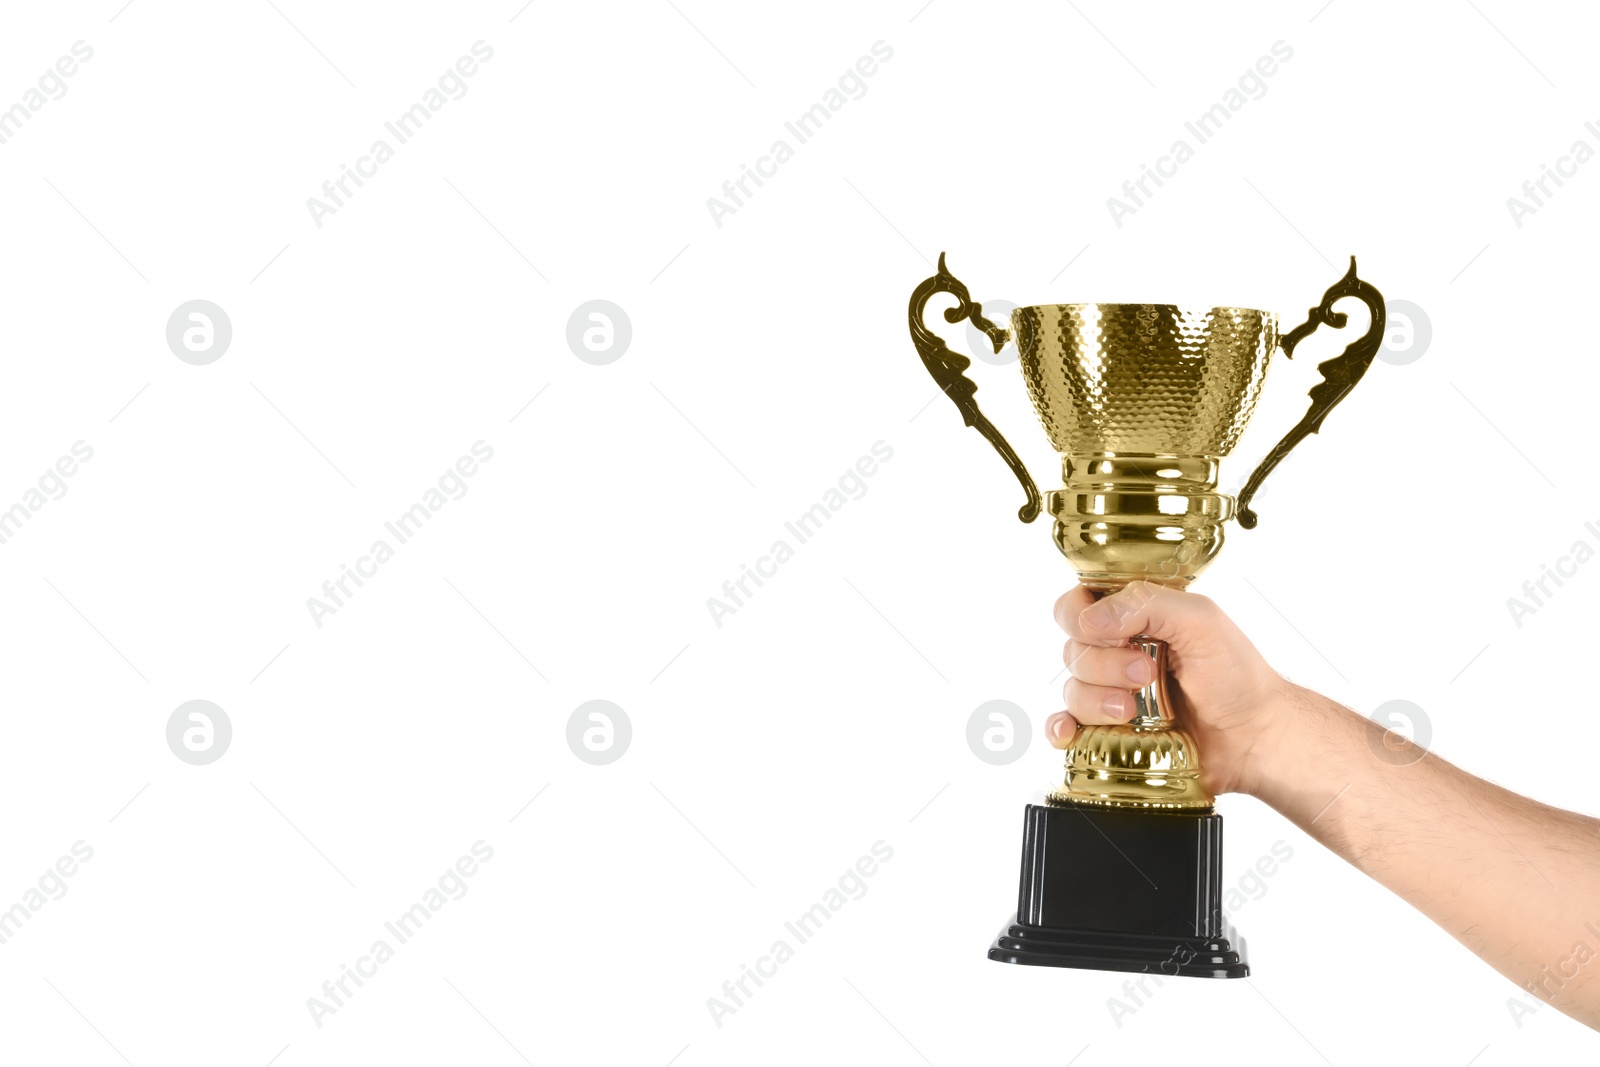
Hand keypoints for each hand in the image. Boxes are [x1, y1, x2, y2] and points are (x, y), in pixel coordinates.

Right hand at [1047, 581, 1291, 796]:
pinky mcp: (1109, 733)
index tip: (1113, 634)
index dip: (1080, 618)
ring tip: (1135, 711)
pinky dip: (1061, 728)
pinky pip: (1066, 727)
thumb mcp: (1201, 620)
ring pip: (1071, 690)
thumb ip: (1147, 604)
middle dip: (1105, 665)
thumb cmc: (1237, 676)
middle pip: (1072, 651)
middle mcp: (1117, 654)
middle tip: (1147, 674)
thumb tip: (1090, 620)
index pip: (1076, 606)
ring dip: (1096, 700)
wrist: (1255, 738)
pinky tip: (1071, 732)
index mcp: (1134, 619)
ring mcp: (1111, 695)